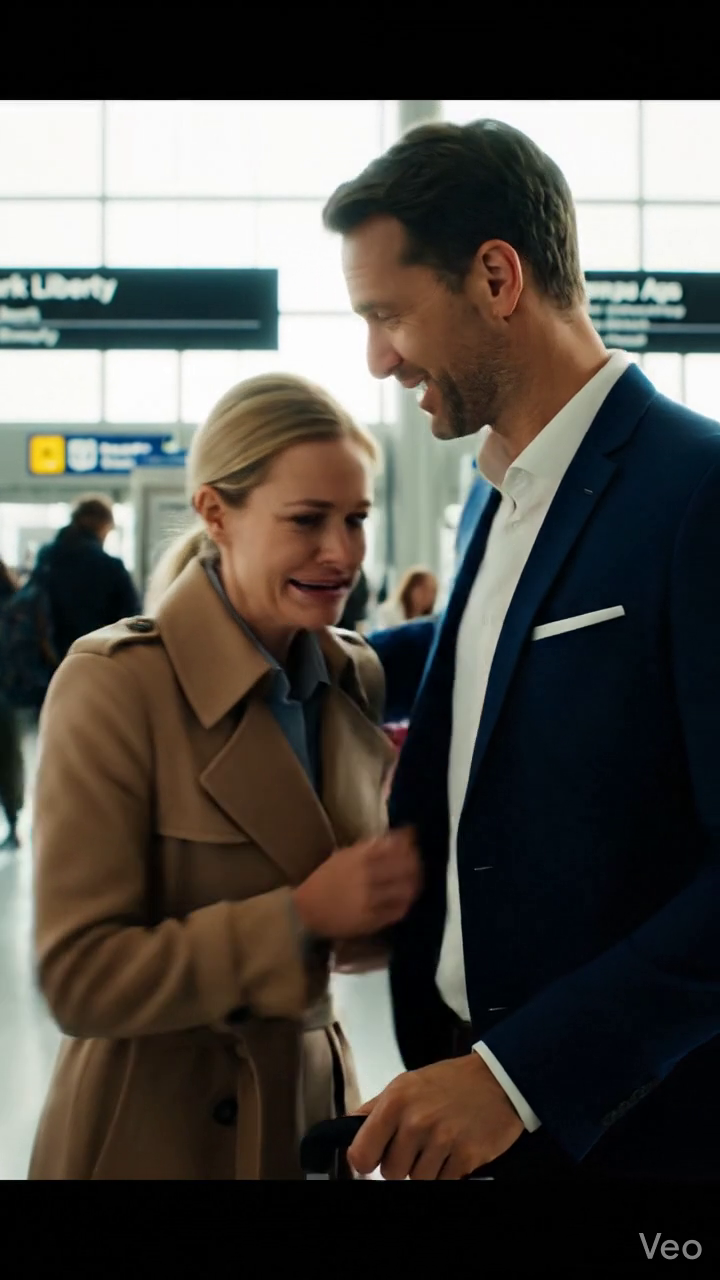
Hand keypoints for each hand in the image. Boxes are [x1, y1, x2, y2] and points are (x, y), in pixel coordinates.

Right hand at [292, 827, 420, 939]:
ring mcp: (371, 900)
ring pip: (406, 889)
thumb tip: (397, 839)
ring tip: (415, 881)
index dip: (409, 842)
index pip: (394, 845)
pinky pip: (398, 910)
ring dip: (415, 883)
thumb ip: (369, 848)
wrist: (306, 910)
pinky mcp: (373, 920)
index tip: (413, 840)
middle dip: (416, 862)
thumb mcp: (343, 856)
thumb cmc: (325, 879)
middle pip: (406, 866)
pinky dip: (406, 903)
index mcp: (359, 858)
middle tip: (418, 862)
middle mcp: (368, 877)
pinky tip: (405, 898)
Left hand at [347, 1054, 524, 1179]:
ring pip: (417, 1180)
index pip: (361, 1154)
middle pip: (390, 1173)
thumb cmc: (451, 1081)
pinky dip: (448, 1173)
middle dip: (402, 1163)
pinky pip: (444, 1183)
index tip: (376, 1155)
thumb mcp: (407, 1083)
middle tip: (418, 1144)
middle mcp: (416, 1122)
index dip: (367, 1159)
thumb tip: (348, 1128)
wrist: (499, 1079)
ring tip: (439, 1145)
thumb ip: (376, 1108)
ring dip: (426, 1169)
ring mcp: (442, 1140)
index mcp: (396, 1102)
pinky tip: (454, 1151)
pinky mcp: (466, 1157)